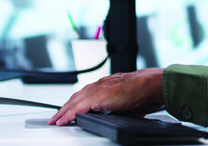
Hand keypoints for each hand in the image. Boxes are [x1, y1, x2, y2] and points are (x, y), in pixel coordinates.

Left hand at [48, 68, 164, 125]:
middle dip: (65, 107)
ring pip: (74, 101)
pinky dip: (69, 115)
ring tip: (56, 121)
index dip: (76, 102)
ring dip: (63, 112)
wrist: (151, 85)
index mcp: (108, 84)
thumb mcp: (131, 101)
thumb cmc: (146, 91)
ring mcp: (98, 90)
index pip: (86, 93)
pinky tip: (63, 122)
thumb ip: (124, 106)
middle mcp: (100, 84)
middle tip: (56, 117)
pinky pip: (78, 108)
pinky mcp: (98, 98)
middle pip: (76, 96)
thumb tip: (127, 114)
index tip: (69, 109)